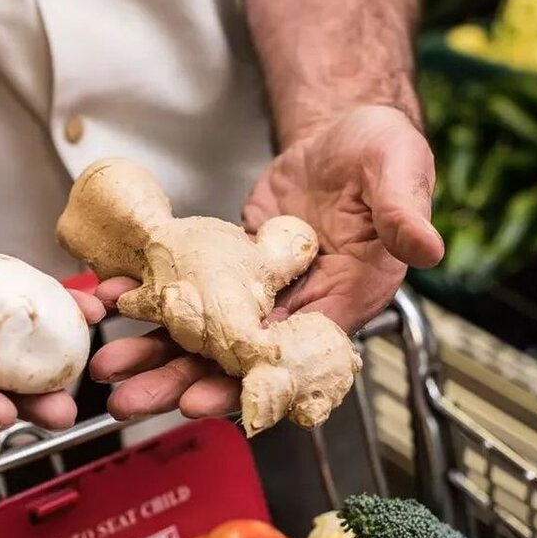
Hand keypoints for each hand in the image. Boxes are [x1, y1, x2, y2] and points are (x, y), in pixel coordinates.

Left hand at [89, 105, 442, 420]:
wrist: (342, 135)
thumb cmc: (382, 153)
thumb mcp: (399, 169)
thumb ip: (404, 210)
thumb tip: (426, 246)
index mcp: (345, 298)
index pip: (293, 358)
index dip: (249, 384)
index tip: (204, 402)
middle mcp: (300, 306)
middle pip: (236, 359)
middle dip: (183, 382)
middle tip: (132, 401)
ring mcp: (261, 291)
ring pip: (205, 335)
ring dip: (158, 353)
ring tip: (110, 369)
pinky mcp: (231, 268)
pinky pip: (190, 292)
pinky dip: (152, 300)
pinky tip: (113, 304)